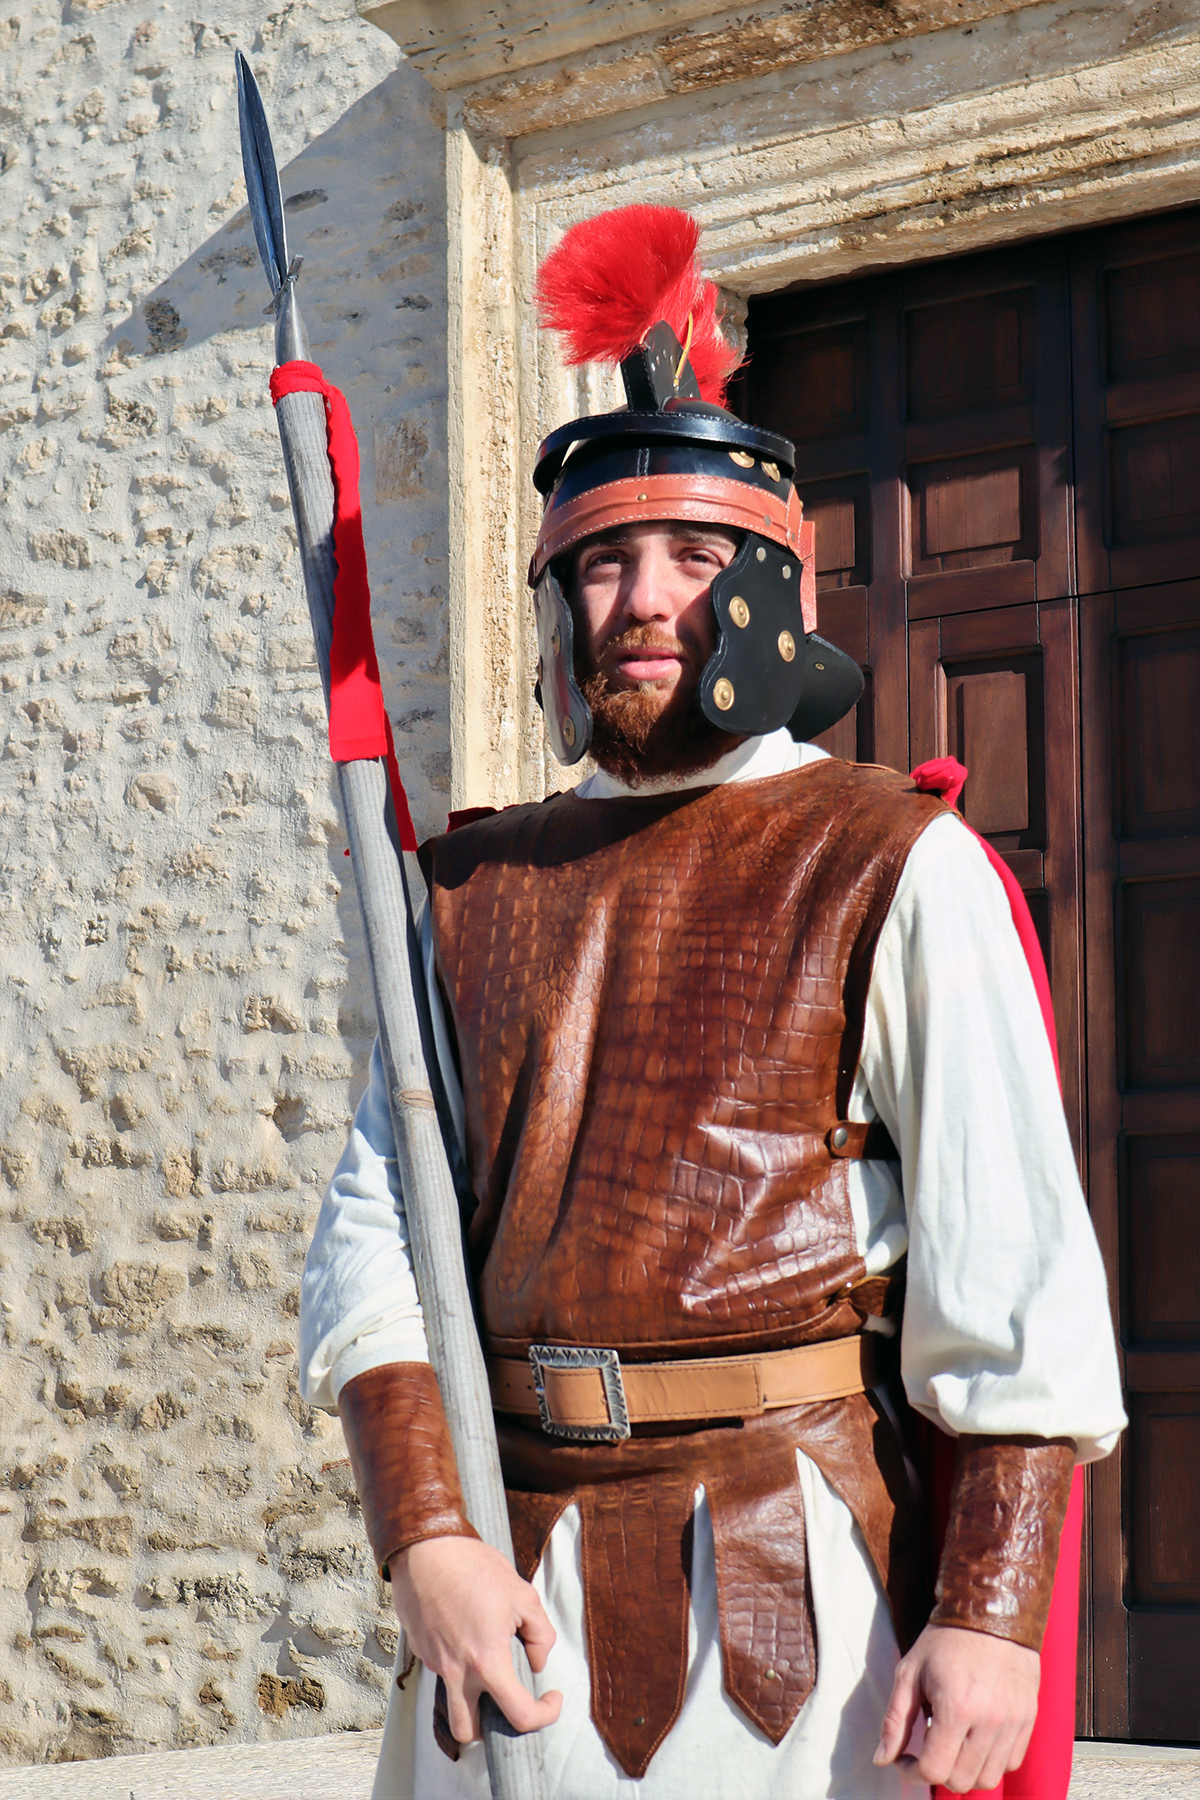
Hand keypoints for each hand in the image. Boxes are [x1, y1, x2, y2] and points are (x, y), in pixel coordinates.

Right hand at [390, 1535, 562, 1742]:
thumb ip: (541, 1635)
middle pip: (468, 1732)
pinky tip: (465, 1634)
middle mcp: (456, 1671)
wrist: (425, 1548)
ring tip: (487, 1666)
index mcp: (487, 1662)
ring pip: (452, 1702)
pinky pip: (441, 1672)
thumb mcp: (523, 1595)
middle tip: (508, 1701)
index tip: (551, 1698)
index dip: (544, 1715)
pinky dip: (457, 1666)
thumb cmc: (473, 1567)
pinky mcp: (421, 1650)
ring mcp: (434, 1663)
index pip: (519, 1716)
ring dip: (471, 1699)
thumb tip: (538, 1662)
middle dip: (490, 1729)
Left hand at [874, 1623, 1039, 1792]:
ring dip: (965, 1771)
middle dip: (938, 1771)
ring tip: (954, 1743)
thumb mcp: (909, 1671)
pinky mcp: (1028, 1720)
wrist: (991, 1613)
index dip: (912, 1771)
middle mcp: (989, 1721)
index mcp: (956, 1708)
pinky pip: (1010, 1763)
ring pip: (988, 1779)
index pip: (934, 1770)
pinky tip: (976, 1737)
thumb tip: (881, 1758)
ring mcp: (1013, 1722)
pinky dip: (991, 1761)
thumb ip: (895, 1720)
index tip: (906, 1757)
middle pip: (961, 1781)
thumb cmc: (946, 1640)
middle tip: (929, 1746)